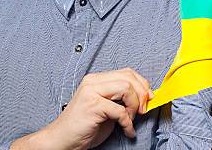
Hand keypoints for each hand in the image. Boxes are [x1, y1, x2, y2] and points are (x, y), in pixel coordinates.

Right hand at [11, 68, 152, 149]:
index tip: (149, 98)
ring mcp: (91, 92)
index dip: (142, 84)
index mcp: (97, 79)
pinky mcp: (92, 106)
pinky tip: (126, 131)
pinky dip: (128, 123)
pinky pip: (120, 111)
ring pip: (126, 88)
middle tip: (143, 110)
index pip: (127, 72)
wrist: (62, 139)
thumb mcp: (106, 107)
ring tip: (131, 120)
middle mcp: (93, 82)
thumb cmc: (83, 126)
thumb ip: (120, 99)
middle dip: (142, 94)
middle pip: (128, 77)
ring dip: (134, 106)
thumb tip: (144, 97)